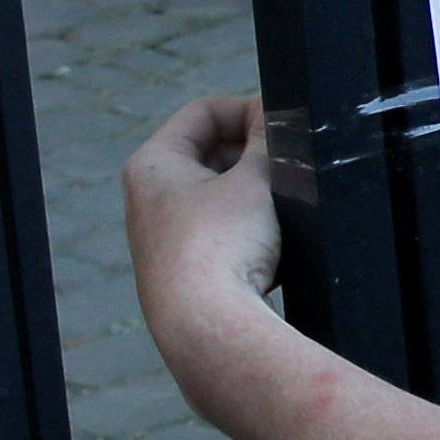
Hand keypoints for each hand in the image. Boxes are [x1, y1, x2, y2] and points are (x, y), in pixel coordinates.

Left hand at [123, 96, 279, 387]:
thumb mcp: (256, 179)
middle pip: (210, 153)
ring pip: (219, 195)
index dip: (250, 110)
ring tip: (285, 205)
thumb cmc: (222, 246)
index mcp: (153, 164)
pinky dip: (249, 230)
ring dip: (255, 194)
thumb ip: (269, 141)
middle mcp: (148, 198)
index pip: (205, 112)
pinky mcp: (183, 273)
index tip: (285, 126)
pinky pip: (222, 234)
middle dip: (254, 155)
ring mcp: (163, 239)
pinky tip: (274, 245)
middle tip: (290, 165)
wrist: (206, 328)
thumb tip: (277, 119)